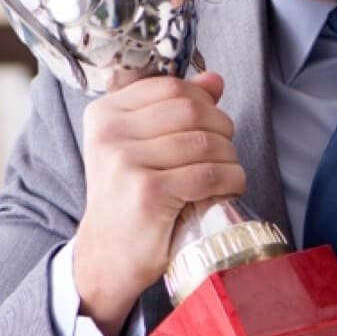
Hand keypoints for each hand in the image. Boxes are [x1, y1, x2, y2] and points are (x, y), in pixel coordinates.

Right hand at [75, 71, 246, 335]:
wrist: (106, 255)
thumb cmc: (128, 196)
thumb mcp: (142, 145)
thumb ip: (176, 108)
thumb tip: (215, 80)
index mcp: (105, 113)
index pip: (173, 87)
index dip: (204, 101)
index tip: (212, 123)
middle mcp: (110, 133)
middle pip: (193, 111)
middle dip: (222, 129)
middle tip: (225, 151)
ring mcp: (126, 162)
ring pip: (205, 142)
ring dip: (230, 157)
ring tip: (227, 172)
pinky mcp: (147, 192)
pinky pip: (208, 173)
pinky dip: (231, 179)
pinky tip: (229, 187)